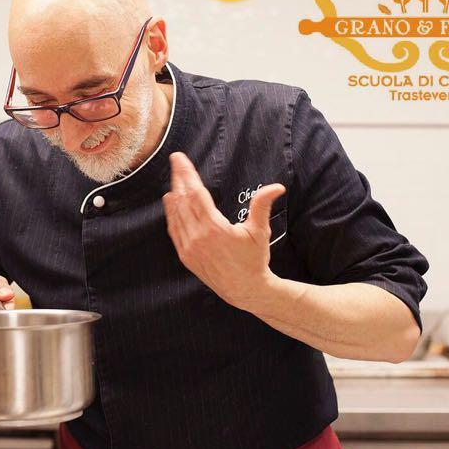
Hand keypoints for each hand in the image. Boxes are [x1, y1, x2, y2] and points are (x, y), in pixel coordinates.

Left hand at [162, 152, 284, 310]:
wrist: (245, 290)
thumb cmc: (254, 260)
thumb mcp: (260, 231)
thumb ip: (262, 205)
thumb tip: (277, 186)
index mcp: (214, 228)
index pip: (195, 193)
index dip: (187, 174)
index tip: (179, 158)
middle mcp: (197, 237)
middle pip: (182, 200)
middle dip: (178, 178)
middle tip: (175, 161)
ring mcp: (189, 247)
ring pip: (176, 214)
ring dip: (174, 194)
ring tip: (174, 178)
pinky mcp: (185, 256)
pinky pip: (174, 230)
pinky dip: (171, 214)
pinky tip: (171, 202)